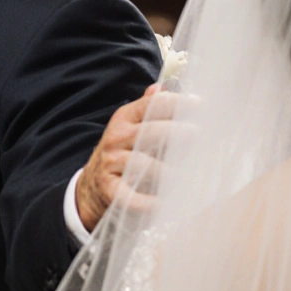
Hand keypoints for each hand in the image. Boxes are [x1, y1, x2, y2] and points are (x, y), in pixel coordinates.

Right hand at [76, 84, 195, 231]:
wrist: (91, 186)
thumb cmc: (122, 153)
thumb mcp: (130, 127)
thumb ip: (147, 108)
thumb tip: (162, 87)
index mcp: (124, 119)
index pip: (152, 106)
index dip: (177, 103)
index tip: (200, 104)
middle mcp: (116, 138)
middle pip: (150, 132)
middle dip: (176, 132)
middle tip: (198, 134)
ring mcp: (111, 164)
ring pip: (142, 164)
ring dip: (168, 170)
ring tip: (189, 174)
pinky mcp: (110, 190)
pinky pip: (131, 197)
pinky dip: (149, 202)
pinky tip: (166, 203)